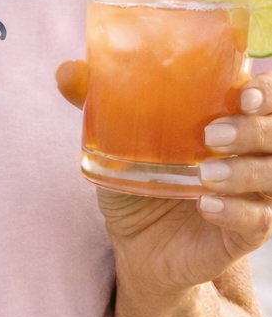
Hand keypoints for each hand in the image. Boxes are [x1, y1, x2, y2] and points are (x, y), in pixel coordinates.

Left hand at [56, 61, 271, 297]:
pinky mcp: (243, 233)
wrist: (138, 245)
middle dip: (255, 128)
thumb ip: (100, 103)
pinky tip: (207, 205)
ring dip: (246, 170)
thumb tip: (65, 71)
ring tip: (206, 172)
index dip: (267, 90)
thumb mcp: (116, 142)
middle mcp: (251, 155)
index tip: (244, 90)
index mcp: (231, 122)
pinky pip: (258, 222)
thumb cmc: (139, 181)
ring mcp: (253, 195)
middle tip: (211, 133)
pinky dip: (236, 211)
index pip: (267, 97)